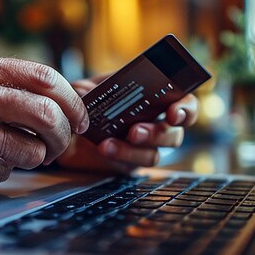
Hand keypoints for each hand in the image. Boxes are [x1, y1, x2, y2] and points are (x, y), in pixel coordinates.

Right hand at [0, 54, 88, 199]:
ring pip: (31, 149)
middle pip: (46, 113)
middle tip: (61, 145)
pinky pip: (4, 173)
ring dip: (31, 158)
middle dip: (64, 135)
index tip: (80, 118)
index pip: (44, 77)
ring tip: (8, 154)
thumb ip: (5, 86)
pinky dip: (0, 172)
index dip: (72, 100)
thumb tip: (61, 102)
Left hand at [56, 75, 198, 172]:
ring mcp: (144, 147)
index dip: (186, 109)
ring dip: (132, 150)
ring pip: (154, 154)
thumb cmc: (86, 103)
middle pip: (173, 133)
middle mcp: (155, 123)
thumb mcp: (84, 89)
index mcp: (154, 98)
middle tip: (135, 131)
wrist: (69, 130)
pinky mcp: (130, 164)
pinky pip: (132, 166)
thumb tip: (83, 93)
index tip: (174, 113)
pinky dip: (118, 157)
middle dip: (157, 133)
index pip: (184, 102)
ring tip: (108, 144)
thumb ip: (84, 89)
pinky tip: (103, 149)